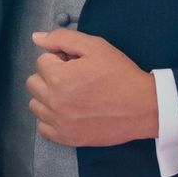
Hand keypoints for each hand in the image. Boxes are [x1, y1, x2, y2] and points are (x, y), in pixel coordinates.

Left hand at [26, 28, 158, 146]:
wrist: (143, 107)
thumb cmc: (120, 74)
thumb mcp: (94, 46)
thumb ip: (62, 38)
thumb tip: (36, 37)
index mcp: (58, 77)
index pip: (42, 61)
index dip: (60, 58)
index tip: (77, 64)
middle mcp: (54, 101)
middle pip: (34, 82)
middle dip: (50, 76)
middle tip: (74, 77)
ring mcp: (59, 122)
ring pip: (35, 104)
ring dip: (47, 96)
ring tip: (71, 94)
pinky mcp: (66, 138)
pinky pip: (42, 127)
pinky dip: (50, 118)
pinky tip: (67, 111)